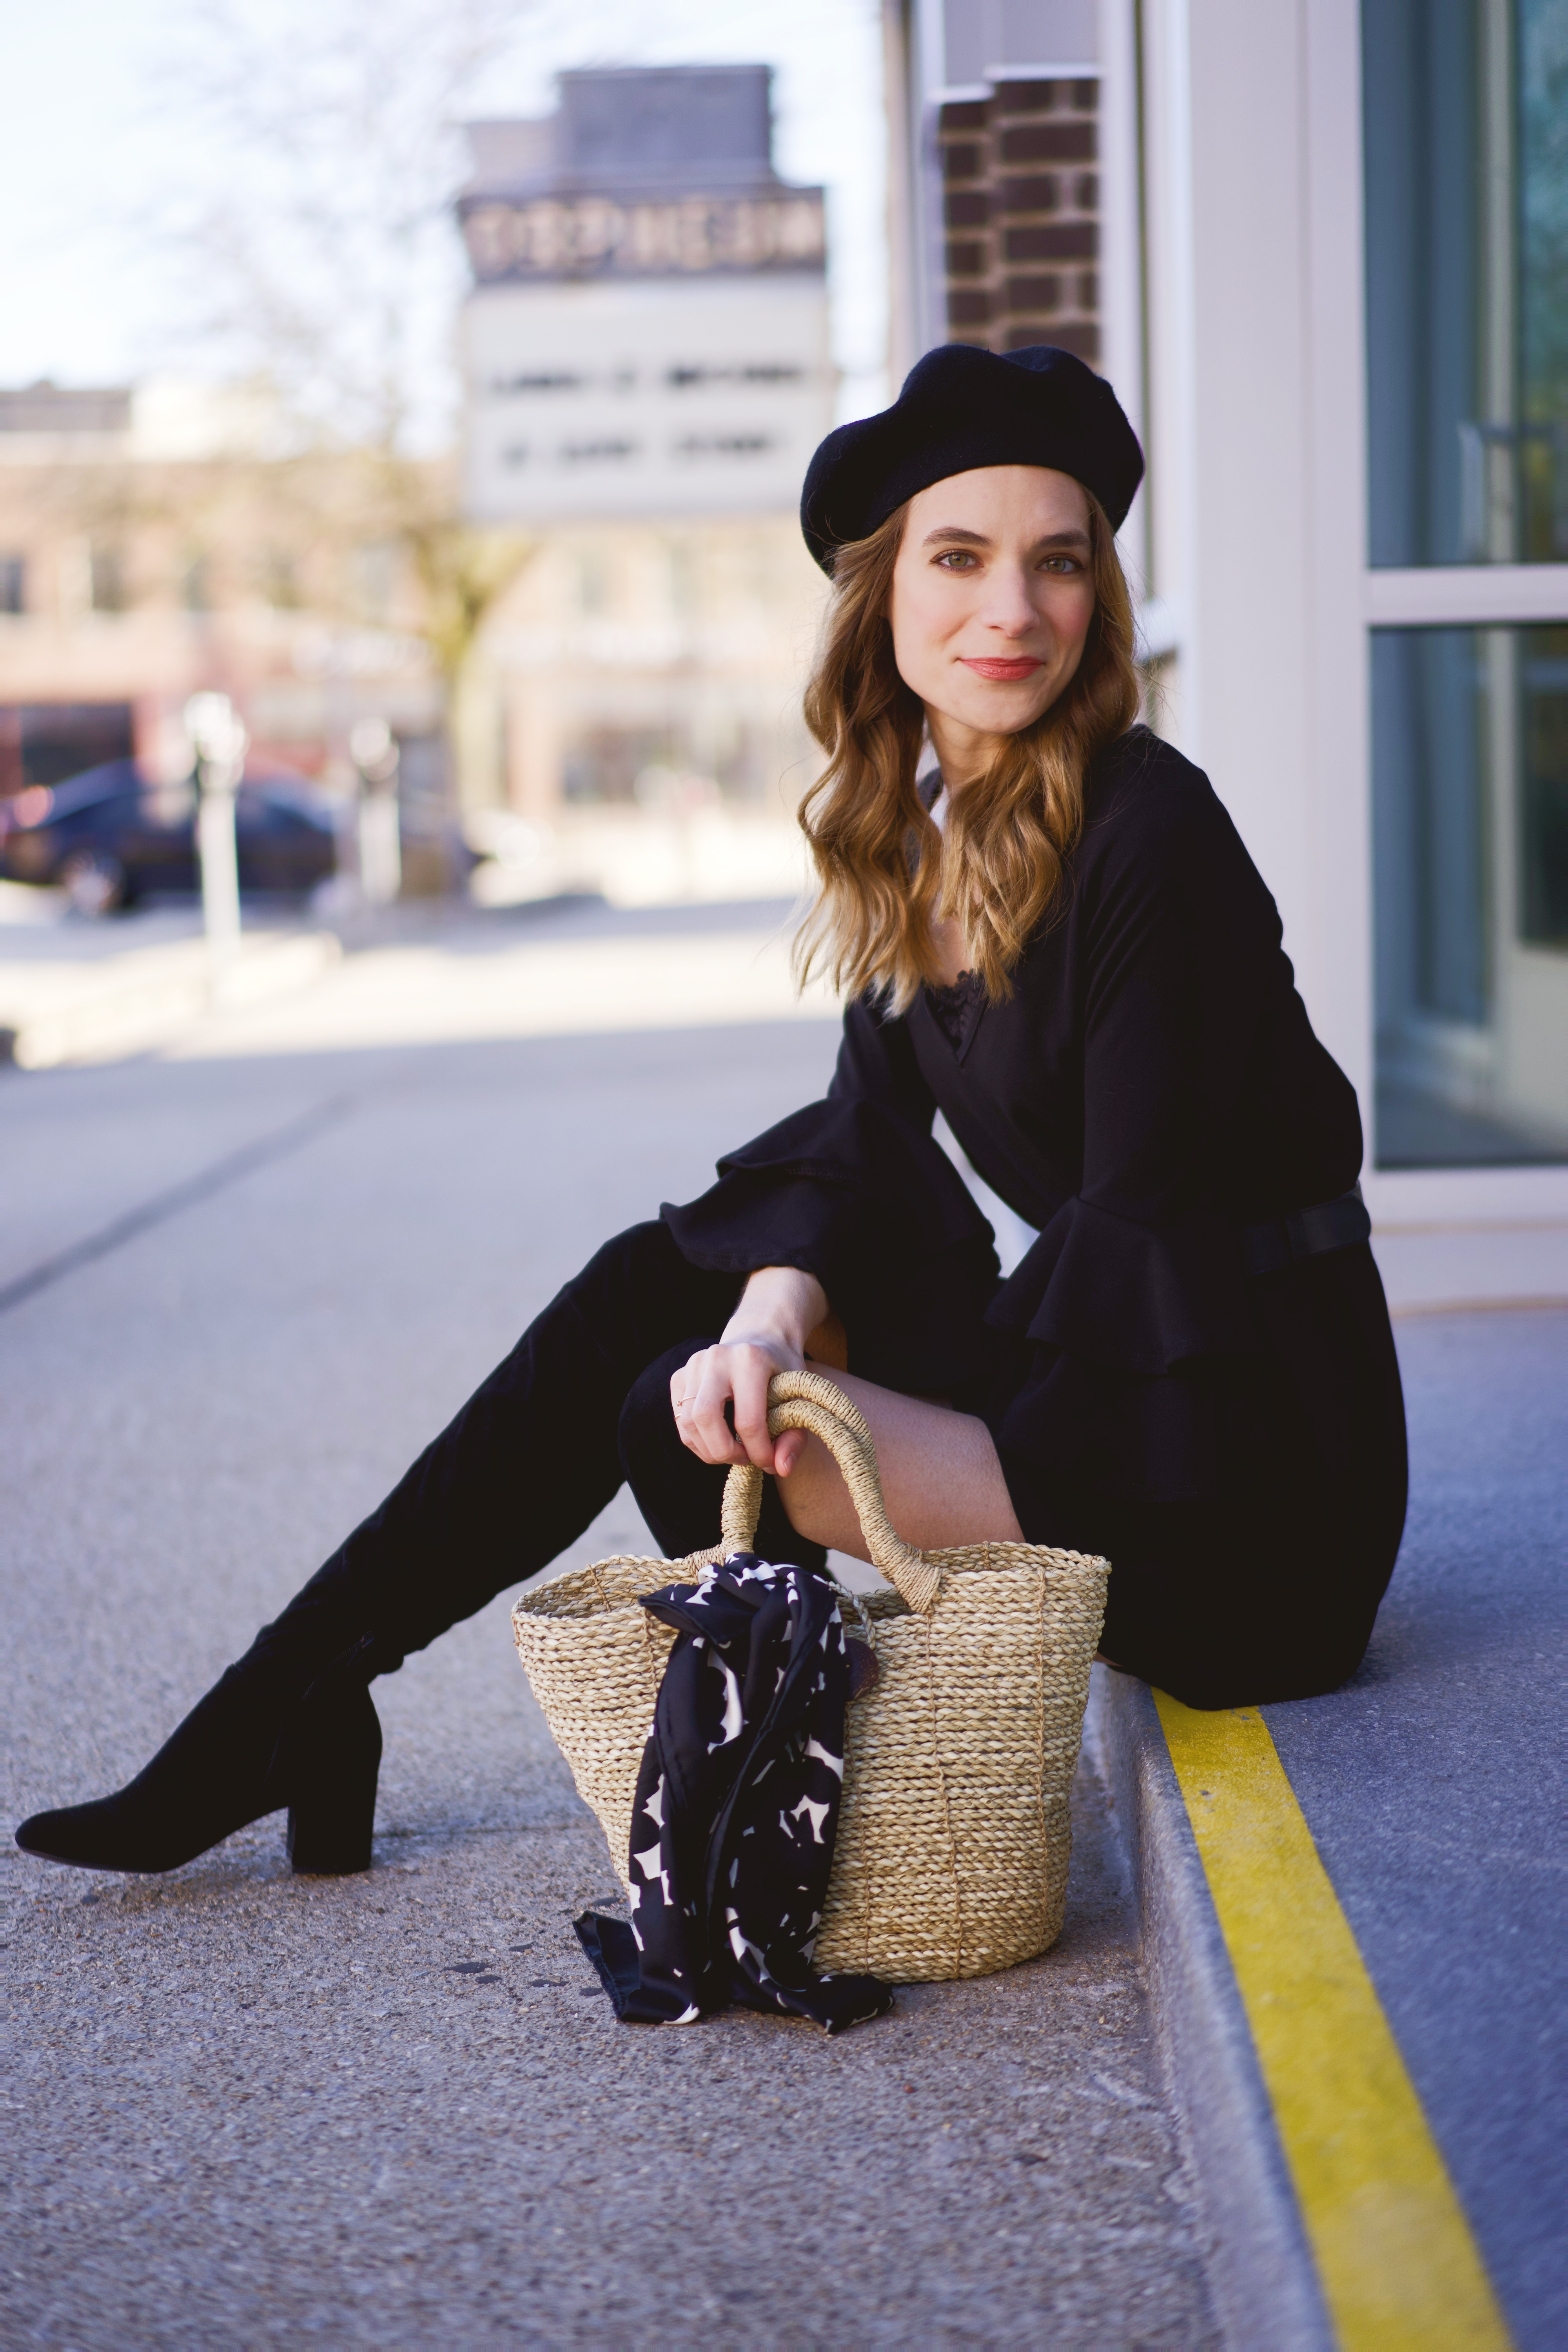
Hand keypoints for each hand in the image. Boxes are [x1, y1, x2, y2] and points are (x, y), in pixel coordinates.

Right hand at [670, 1266, 826, 1474]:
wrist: (760, 1339)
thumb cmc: (782, 1372)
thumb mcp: (799, 1399)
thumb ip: (794, 1436)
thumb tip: (781, 1469)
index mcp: (750, 1360)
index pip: (747, 1420)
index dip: (758, 1452)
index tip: (769, 1463)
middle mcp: (716, 1358)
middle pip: (705, 1418)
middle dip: (724, 1451)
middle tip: (745, 1459)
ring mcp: (693, 1365)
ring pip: (687, 1422)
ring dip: (709, 1450)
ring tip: (734, 1452)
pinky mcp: (679, 1375)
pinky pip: (679, 1420)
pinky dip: (697, 1441)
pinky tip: (718, 1441)